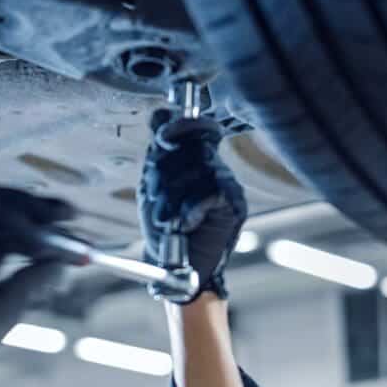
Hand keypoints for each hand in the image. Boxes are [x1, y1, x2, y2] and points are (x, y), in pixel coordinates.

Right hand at [0, 187, 72, 386]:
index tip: (72, 224)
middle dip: (39, 207)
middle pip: (7, 207)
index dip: (45, 222)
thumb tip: (62, 265)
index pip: (17, 227)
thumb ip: (30, 283)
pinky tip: (28, 238)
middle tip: (67, 214)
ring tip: (51, 226)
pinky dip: (3, 222)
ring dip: (24, 210)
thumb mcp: (4, 309)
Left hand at [138, 115, 247, 302]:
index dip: (176, 127)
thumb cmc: (164, 233)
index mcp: (193, 161)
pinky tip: (185, 224)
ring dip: (171, 198)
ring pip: (197, 169)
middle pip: (188, 147)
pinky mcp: (235, 204)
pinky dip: (191, 209)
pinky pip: (211, 191)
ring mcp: (226, 184)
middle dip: (162, 175)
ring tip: (164, 220)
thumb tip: (161, 114)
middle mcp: (213, 167)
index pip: (190, 127)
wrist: (179, 271)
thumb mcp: (152, 190)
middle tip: (155, 203)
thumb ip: (157, 156)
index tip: (162, 139)